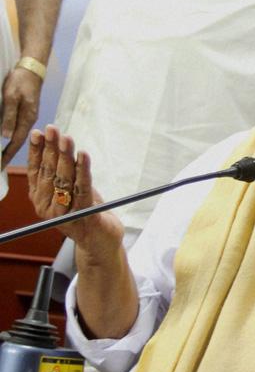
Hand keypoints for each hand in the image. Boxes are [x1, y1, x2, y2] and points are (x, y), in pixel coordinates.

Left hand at [1, 68, 42, 168]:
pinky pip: (17, 129)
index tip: (0, 167)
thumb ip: (9, 116)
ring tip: (0, 157)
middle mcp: (29, 121)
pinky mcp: (25, 113)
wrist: (31, 70)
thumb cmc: (20, 81)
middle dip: (7, 155)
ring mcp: (27, 117)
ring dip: (8, 148)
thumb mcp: (11, 97)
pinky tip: (4, 141)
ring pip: (17, 136)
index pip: (16, 142)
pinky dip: (10, 138)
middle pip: (17, 142)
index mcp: (27, 119)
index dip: (7, 155)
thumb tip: (6, 136)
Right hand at [27, 125, 123, 251]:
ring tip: (67, 138)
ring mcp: (64, 214)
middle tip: (53, 130)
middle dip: (51, 149)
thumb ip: (63, 171)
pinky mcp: (84, 215)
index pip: (36, 171)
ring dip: (65, 157)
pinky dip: (83, 170)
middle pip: (49, 173)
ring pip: (64, 180)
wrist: (101, 241)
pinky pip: (83, 189)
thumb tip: (57, 142)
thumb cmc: (85, 211)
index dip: (37, 151)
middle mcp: (47, 207)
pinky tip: (83, 155)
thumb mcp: (71, 190)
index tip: (39, 132)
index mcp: (40, 199)